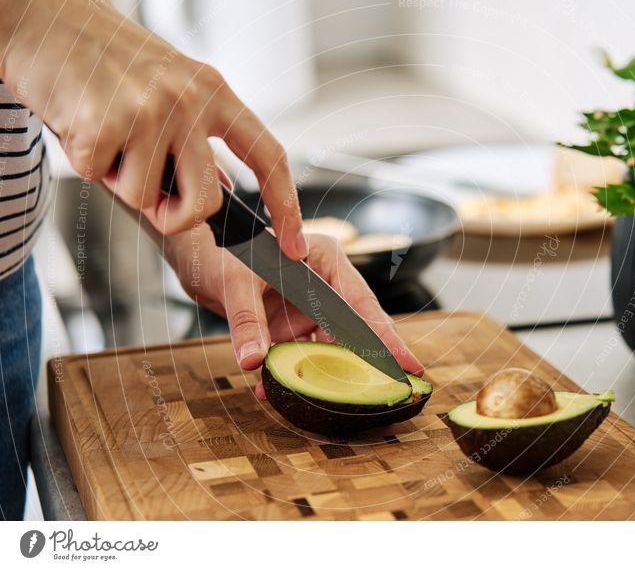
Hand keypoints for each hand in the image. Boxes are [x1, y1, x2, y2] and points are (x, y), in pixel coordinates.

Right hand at [0, 0, 306, 257]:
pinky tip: (83, 125)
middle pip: (208, 201)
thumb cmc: (113, 61)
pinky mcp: (103, 123)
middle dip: (179, 216)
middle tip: (155, 198)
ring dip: (122, 179)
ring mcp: (148, 111)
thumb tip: (225, 192)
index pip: (269, 156)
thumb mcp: (176, 88)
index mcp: (215, 93)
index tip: (294, 241)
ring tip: (109, 134)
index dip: (287, 206)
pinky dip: (87, 163)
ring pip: (147, 198)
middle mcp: (189, 100)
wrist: (50, 20)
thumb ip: (201, 141)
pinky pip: (100, 179)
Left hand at [163, 227, 424, 399]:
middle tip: (394, 392)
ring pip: (331, 348)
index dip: (385, 338)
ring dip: (322, 376)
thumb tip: (252, 362)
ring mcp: (313, 306)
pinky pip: (304, 355)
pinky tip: (273, 391)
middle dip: (365, 363)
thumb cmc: (224, 253)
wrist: (202, 258)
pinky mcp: (297, 325)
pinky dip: (292, 374)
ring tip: (328, 404)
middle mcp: (326, 283)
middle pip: (355, 330)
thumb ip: (246, 320)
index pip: (361, 304)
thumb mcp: (235, 284)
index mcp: (325, 259)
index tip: (409, 366)